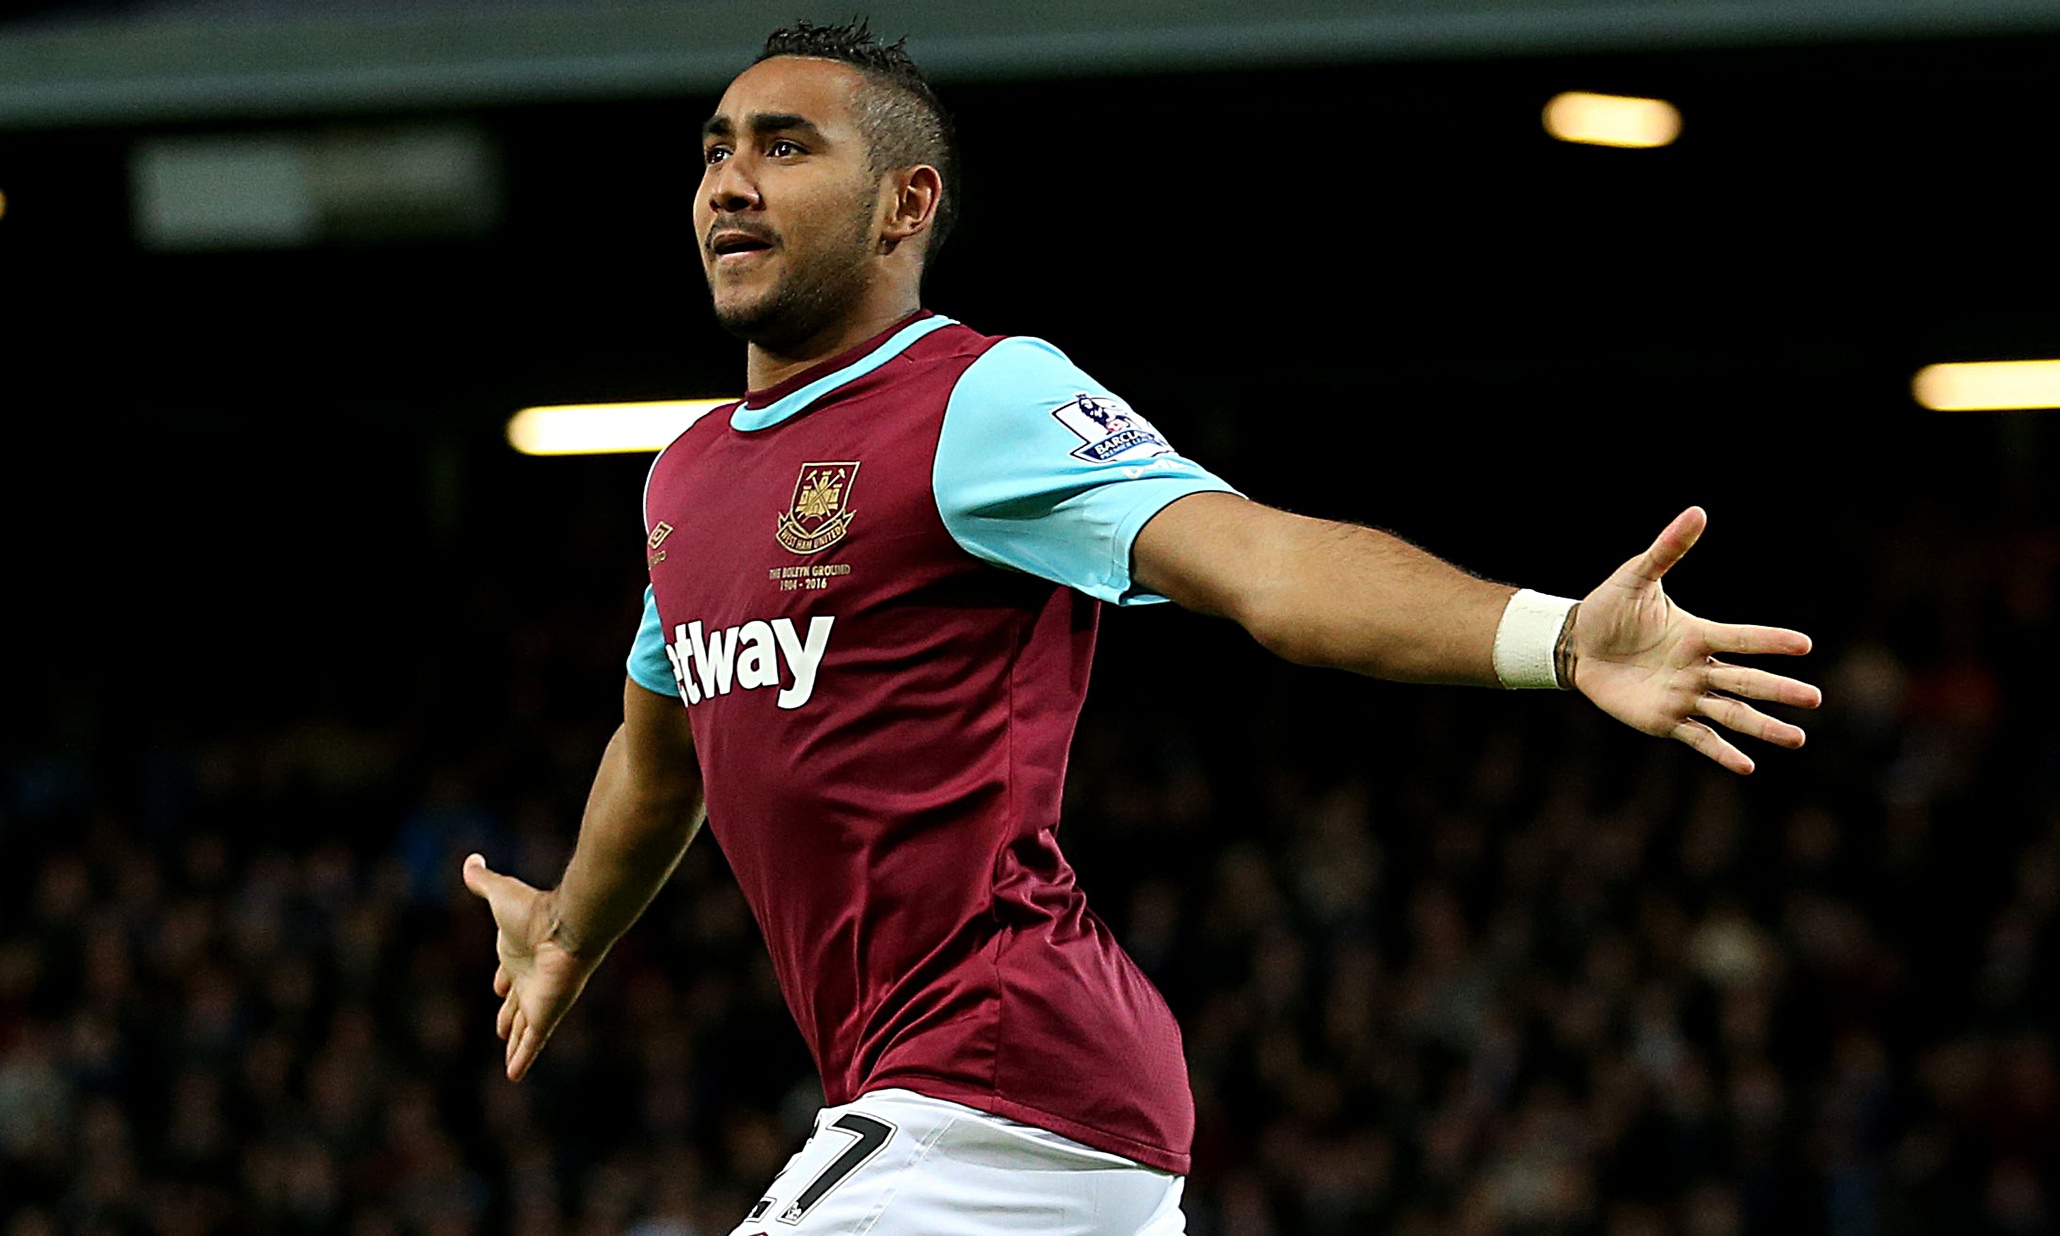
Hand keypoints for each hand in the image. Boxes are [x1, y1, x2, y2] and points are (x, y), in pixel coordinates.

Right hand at [461, 852, 598, 1080]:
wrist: (569, 926)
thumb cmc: (536, 910)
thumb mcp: (500, 893)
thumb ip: (484, 880)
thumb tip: (471, 859)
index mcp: (519, 953)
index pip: (509, 971)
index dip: (503, 979)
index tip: (498, 986)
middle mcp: (530, 978)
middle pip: (517, 1002)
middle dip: (509, 1015)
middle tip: (500, 1028)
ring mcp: (539, 999)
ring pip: (523, 1028)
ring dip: (516, 1042)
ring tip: (511, 1060)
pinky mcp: (545, 1015)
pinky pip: (531, 1042)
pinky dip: (521, 1058)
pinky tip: (514, 1075)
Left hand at [1572, 507, 1821, 773]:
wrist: (1575, 643)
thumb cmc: (1609, 608)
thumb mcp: (1637, 576)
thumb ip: (1668, 549)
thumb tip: (1697, 511)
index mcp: (1698, 635)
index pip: (1742, 639)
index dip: (1770, 641)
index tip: (1804, 645)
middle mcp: (1699, 669)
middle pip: (1746, 681)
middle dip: (1779, 691)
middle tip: (1815, 699)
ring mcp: (1684, 697)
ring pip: (1731, 714)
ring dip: (1763, 727)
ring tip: (1797, 739)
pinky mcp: (1664, 720)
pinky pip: (1698, 738)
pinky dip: (1721, 752)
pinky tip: (1747, 766)